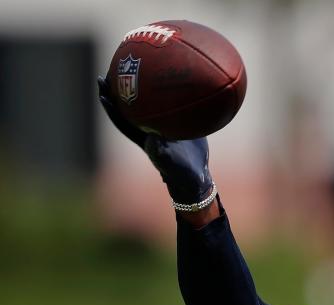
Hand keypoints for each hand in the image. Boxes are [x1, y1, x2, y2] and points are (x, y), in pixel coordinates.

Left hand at [97, 76, 213, 205]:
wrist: (195, 172)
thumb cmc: (180, 170)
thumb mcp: (171, 163)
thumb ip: (162, 152)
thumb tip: (154, 138)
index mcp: (141, 137)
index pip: (122, 120)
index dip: (111, 108)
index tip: (102, 94)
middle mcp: (147, 128)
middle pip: (127, 107)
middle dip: (115, 92)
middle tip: (106, 74)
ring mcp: (159, 123)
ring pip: (144, 102)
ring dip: (136, 86)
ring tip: (129, 67)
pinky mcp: (173, 120)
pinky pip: (165, 102)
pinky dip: (162, 90)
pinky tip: (163, 74)